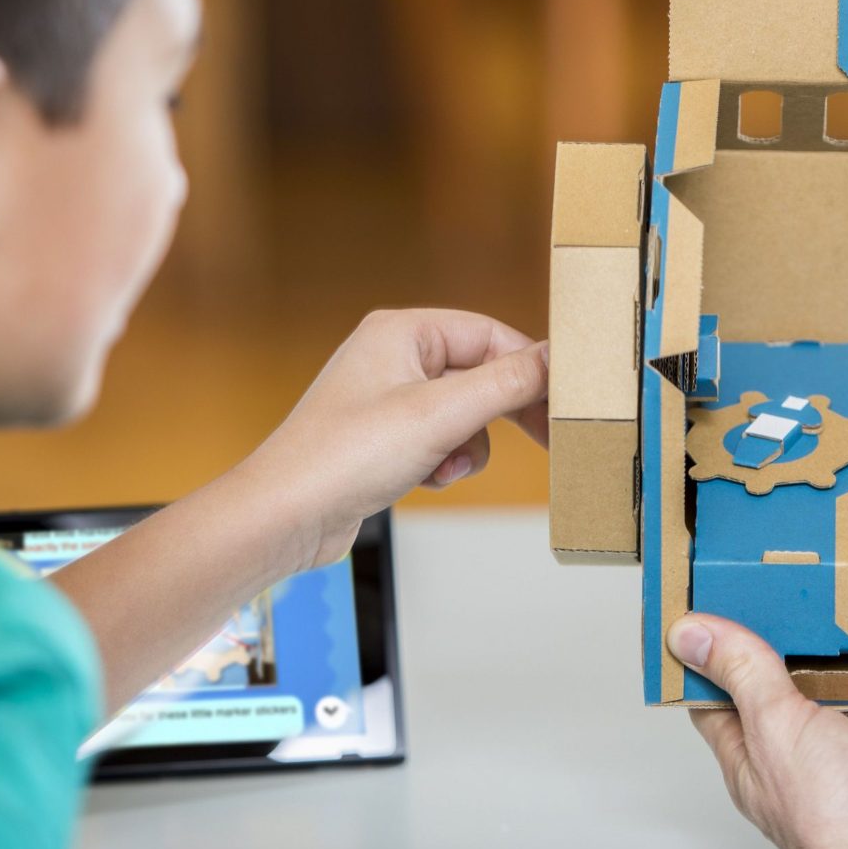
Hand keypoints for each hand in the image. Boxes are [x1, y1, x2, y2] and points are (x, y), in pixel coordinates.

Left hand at [238, 308, 546, 571]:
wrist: (283, 517)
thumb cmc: (342, 457)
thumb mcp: (440, 416)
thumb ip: (506, 384)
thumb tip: (555, 359)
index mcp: (402, 331)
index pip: (490, 334)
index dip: (530, 367)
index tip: (564, 400)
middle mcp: (394, 356)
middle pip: (480, 373)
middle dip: (504, 411)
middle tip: (548, 438)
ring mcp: (387, 398)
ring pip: (465, 413)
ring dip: (468, 445)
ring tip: (444, 466)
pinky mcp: (384, 438)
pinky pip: (441, 439)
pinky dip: (444, 461)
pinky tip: (426, 479)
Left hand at [670, 613, 847, 848]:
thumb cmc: (839, 825)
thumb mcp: (775, 730)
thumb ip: (741, 675)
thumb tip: (690, 635)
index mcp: (766, 753)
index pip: (730, 693)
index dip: (720, 649)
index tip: (719, 598)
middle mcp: (821, 752)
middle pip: (807, 679)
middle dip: (808, 634)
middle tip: (807, 579)